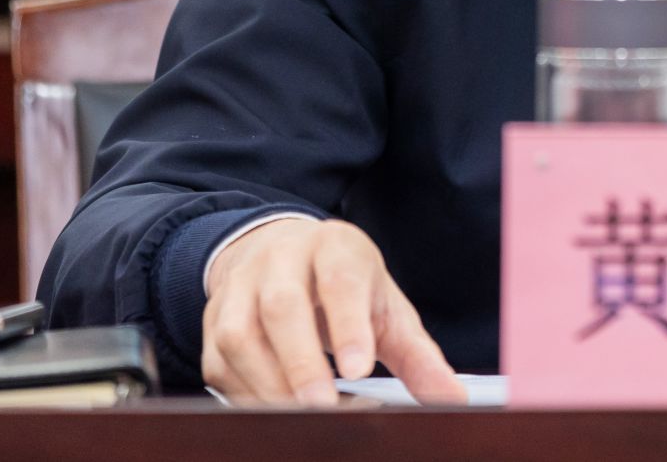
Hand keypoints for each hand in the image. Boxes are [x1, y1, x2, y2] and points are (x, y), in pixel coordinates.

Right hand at [202, 217, 466, 406]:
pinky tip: (275, 414)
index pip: (341, 280)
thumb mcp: (385, 307)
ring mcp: (240, 289)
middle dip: (301, 361)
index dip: (348, 324)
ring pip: (241, 335)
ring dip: (270, 384)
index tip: (360, 368)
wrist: (280, 252)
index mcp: (334, 248)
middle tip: (324, 408)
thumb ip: (418, 355)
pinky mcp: (214, 323)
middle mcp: (280, 260)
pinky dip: (247, 396)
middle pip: (282, 305)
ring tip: (301, 418)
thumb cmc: (343, 286)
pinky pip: (219, 364)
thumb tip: (452, 399)